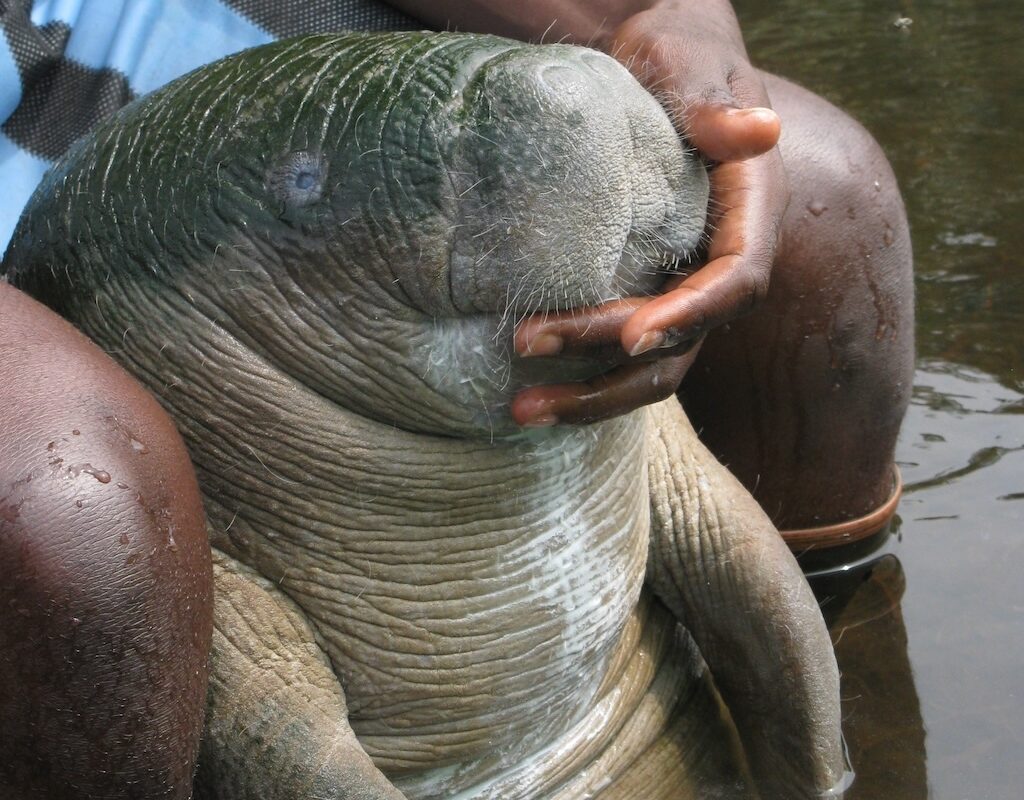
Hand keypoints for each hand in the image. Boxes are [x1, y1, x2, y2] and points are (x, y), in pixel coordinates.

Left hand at [512, 1, 788, 425]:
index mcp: (749, 218)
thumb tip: (761, 130)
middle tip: (526, 349)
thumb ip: (715, 106)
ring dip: (588, 396)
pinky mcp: (643, 295)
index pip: (734, 283)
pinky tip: (525, 387)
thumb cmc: (677, 55)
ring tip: (519, 411)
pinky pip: (618, 353)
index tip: (631, 338)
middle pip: (680, 342)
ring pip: (648, 368)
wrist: (655, 67)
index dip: (690, 315)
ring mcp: (680, 290)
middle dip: (608, 364)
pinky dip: (578, 374)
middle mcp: (719, 267)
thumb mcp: (691, 68)